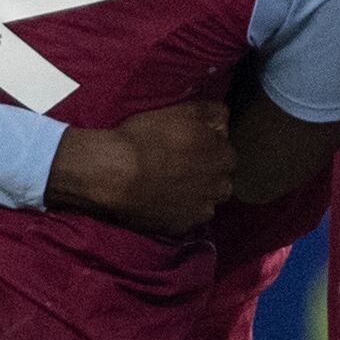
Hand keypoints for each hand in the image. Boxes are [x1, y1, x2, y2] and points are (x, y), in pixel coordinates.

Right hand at [43, 98, 234, 234]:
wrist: (114, 173)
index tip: (188, 147)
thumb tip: (224, 120)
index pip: (226, 153)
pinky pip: (184, 219)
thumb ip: (211, 113)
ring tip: (167, 186)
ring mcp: (201, 211)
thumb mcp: (181, 111)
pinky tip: (158, 201)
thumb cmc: (147, 137)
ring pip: (204, 202)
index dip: (207, 149)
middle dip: (205, 175)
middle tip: (178, 167)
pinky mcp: (180, 228)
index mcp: (225, 157)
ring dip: (194, 196)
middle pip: (219, 181)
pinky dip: (176, 212)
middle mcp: (220, 187)